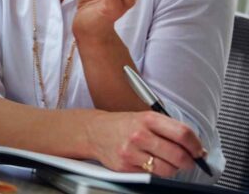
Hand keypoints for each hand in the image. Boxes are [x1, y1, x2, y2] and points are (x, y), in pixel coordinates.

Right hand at [88, 111, 205, 176]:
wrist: (95, 131)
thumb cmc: (123, 124)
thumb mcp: (144, 118)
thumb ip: (168, 129)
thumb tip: (194, 146)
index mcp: (148, 118)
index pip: (182, 133)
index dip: (196, 145)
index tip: (199, 150)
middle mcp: (140, 134)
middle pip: (178, 155)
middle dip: (189, 161)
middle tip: (189, 161)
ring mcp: (132, 152)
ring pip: (168, 170)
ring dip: (174, 169)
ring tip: (168, 162)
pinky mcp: (126, 167)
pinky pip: (152, 176)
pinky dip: (157, 173)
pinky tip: (151, 163)